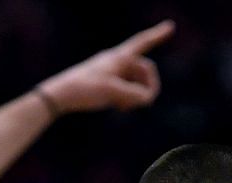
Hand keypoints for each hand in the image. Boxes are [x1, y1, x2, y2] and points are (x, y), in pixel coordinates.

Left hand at [37, 20, 171, 115]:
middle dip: (147, 85)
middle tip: (144, 101)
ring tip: (123, 107)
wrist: (60, 95)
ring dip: (136, 95)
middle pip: (144, 69)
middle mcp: (117, 61)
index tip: (170, 26)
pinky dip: (127, 98)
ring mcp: (112, 72)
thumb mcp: (113, 93)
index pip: (142, 42)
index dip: (157, 35)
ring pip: (135, 82)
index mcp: (119, 57)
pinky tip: (118, 107)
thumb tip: (147, 99)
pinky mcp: (106, 83)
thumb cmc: (85, 89)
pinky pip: (126, 89)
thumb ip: (135, 96)